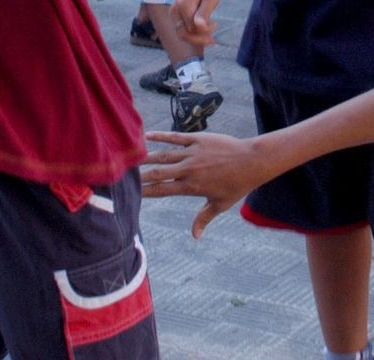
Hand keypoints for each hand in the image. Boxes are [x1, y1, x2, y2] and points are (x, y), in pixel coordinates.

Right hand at [139, 131, 270, 237]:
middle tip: (121, 175)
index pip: (162, 190)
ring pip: (164, 154)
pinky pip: (176, 137)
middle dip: (139, 175)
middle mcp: (189, 170)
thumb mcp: (220, 204)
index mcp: (191, 187)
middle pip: (158, 172)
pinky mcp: (199, 139)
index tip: (131, 193)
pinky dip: (161, 136)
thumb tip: (195, 237)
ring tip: (130, 157)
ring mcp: (193, 153)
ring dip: (146, 156)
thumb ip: (203, 218)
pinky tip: (147, 136)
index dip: (145, 191)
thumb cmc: (237, 185)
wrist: (252, 161)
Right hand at [171, 0, 220, 46]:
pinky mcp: (175, 12)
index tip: (216, 25)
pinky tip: (203, 27)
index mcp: (183, 6)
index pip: (192, 29)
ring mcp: (173, 11)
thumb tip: (200, 28)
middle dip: (199, 38)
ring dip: (195, 36)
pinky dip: (192, 30)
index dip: (204, 32)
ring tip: (209, 31)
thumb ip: (204, 14)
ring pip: (181, 32)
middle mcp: (175, 10)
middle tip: (213, 38)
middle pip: (184, 33)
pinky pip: (181, 27)